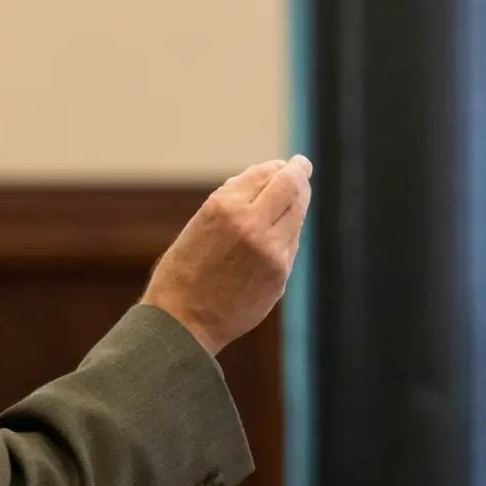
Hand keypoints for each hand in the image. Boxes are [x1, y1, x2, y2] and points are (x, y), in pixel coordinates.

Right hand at [144, 156, 312, 356]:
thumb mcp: (201, 223)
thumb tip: (267, 177)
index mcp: (223, 206)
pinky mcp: (280, 273)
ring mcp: (270, 250)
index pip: (266, 174)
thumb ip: (235, 201)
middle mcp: (250, 224)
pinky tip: (283, 228)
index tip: (289, 164)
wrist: (183, 322)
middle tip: (302, 166)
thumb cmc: (184, 271)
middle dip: (299, 173)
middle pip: (291, 187)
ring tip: (297, 193)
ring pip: (297, 214)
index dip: (282, 167)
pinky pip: (291, 242)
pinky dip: (289, 230)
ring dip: (298, 201)